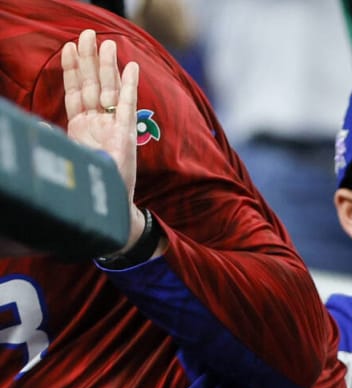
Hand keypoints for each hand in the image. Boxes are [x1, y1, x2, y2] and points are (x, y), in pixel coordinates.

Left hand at [61, 30, 141, 251]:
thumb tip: (38, 130)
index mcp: (81, 128)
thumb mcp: (66, 159)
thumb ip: (55, 142)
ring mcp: (113, 129)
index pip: (76, 92)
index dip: (72, 70)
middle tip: (88, 34)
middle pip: (93, 86)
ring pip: (109, 91)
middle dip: (90, 60)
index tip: (69, 47)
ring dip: (109, 66)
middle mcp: (98, 124)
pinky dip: (130, 86)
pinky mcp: (127, 135)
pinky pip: (129, 106)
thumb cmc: (89, 187)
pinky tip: (132, 68)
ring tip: (107, 43)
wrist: (110, 208)